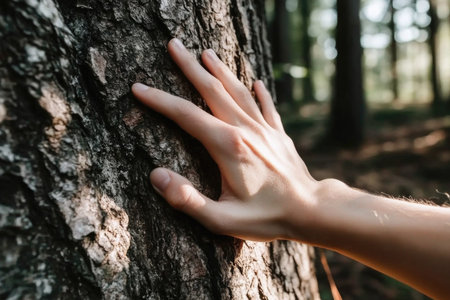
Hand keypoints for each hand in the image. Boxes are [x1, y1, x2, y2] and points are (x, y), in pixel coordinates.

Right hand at [132, 38, 319, 240]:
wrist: (312, 211)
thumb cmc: (266, 218)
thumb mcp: (222, 220)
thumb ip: (187, 200)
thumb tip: (156, 175)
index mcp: (227, 146)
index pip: (185, 115)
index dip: (158, 100)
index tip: (138, 88)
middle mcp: (245, 129)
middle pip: (211, 90)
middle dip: (189, 67)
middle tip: (174, 45)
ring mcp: (264, 129)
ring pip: (237, 91)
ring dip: (220, 71)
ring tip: (206, 53)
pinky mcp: (278, 135)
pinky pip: (266, 106)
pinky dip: (259, 92)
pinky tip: (256, 82)